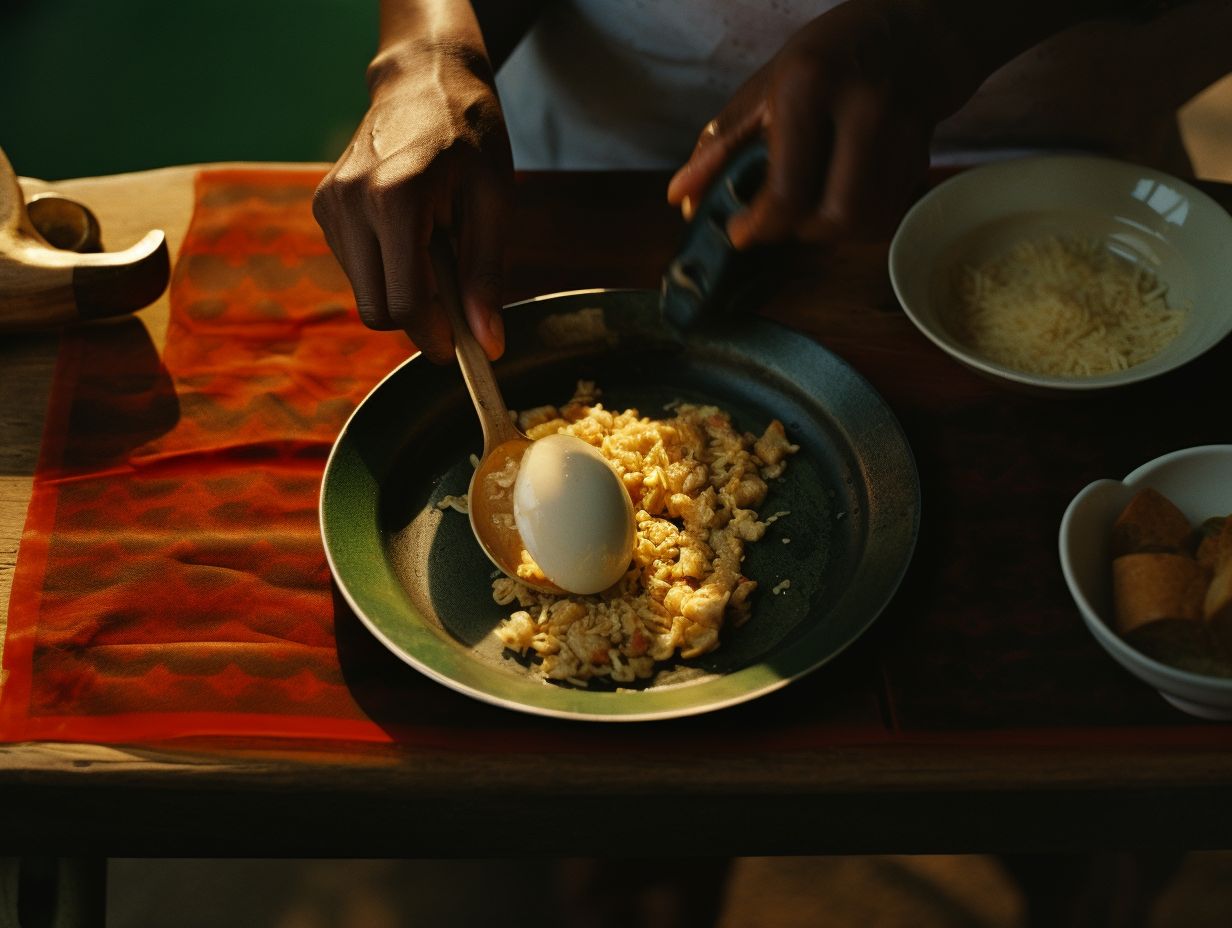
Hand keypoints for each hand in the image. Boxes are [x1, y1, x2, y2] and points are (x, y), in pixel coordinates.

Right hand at [312, 43, 512, 361]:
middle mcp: (351, 202)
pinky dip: (386, 269)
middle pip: (376, 309)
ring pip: (363, 293)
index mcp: (396, 198)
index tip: (461, 347)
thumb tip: (488, 344)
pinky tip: (412, 235)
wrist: (425, 79)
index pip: (403, 303)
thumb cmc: (469, 135)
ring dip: (403, 291)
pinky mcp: (324, 205)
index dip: (434, 336)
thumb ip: (486, 277)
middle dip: (417, 321)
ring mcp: (331, 203)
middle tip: (456, 305)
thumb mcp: (493, 203)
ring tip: (436, 248)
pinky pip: (356, 268)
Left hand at [666, 0, 970, 249]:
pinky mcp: (924, 153)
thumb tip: (682, 198)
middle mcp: (862, 110)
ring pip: (865, 222)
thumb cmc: (832, 54)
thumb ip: (721, 145)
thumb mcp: (766, 87)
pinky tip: (846, 193)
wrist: (917, 27)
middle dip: (801, 232)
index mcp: (809, 88)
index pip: (787, 191)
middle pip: (834, 218)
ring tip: (814, 204)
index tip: (742, 233)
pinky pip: (888, 212)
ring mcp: (901, 132)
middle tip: (783, 219)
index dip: (760, 227)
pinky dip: (861, 219)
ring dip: (833, 230)